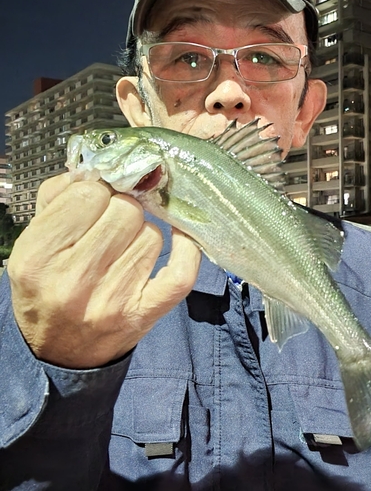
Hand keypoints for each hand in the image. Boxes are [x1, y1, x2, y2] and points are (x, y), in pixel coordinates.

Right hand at [8, 173, 200, 368]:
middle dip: (120, 209)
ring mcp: (113, 300)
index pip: (89, 194)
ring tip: (123, 251)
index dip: (95, 192)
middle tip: (110, 226)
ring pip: (152, 234)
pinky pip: (181, 271)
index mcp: (38, 257)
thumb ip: (58, 198)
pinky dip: (187, 249)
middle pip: (126, 210)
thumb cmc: (46, 289)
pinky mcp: (145, 313)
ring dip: (143, 234)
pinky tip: (180, 238)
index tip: (94, 202)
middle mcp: (73, 280)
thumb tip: (98, 169)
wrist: (60, 351)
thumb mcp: (33, 243)